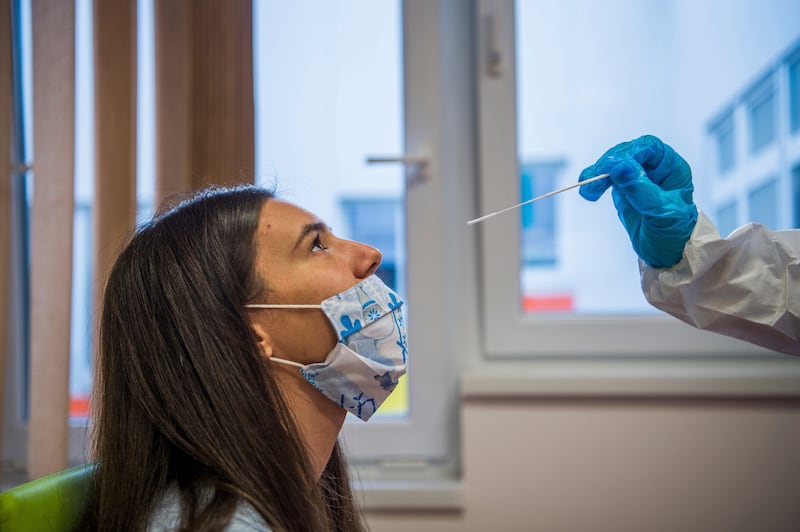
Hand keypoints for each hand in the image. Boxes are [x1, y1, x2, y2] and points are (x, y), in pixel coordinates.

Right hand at [578, 135, 697, 267]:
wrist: (666, 254)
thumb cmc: (673, 234)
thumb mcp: (660, 213)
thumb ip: (640, 189)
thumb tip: (621, 167)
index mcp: (671, 168)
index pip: (649, 148)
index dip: (630, 153)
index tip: (614, 167)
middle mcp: (655, 169)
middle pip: (627, 154)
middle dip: (608, 165)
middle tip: (592, 178)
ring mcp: (638, 178)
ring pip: (614, 165)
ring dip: (598, 173)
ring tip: (586, 189)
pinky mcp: (624, 189)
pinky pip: (607, 178)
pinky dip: (596, 182)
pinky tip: (588, 191)